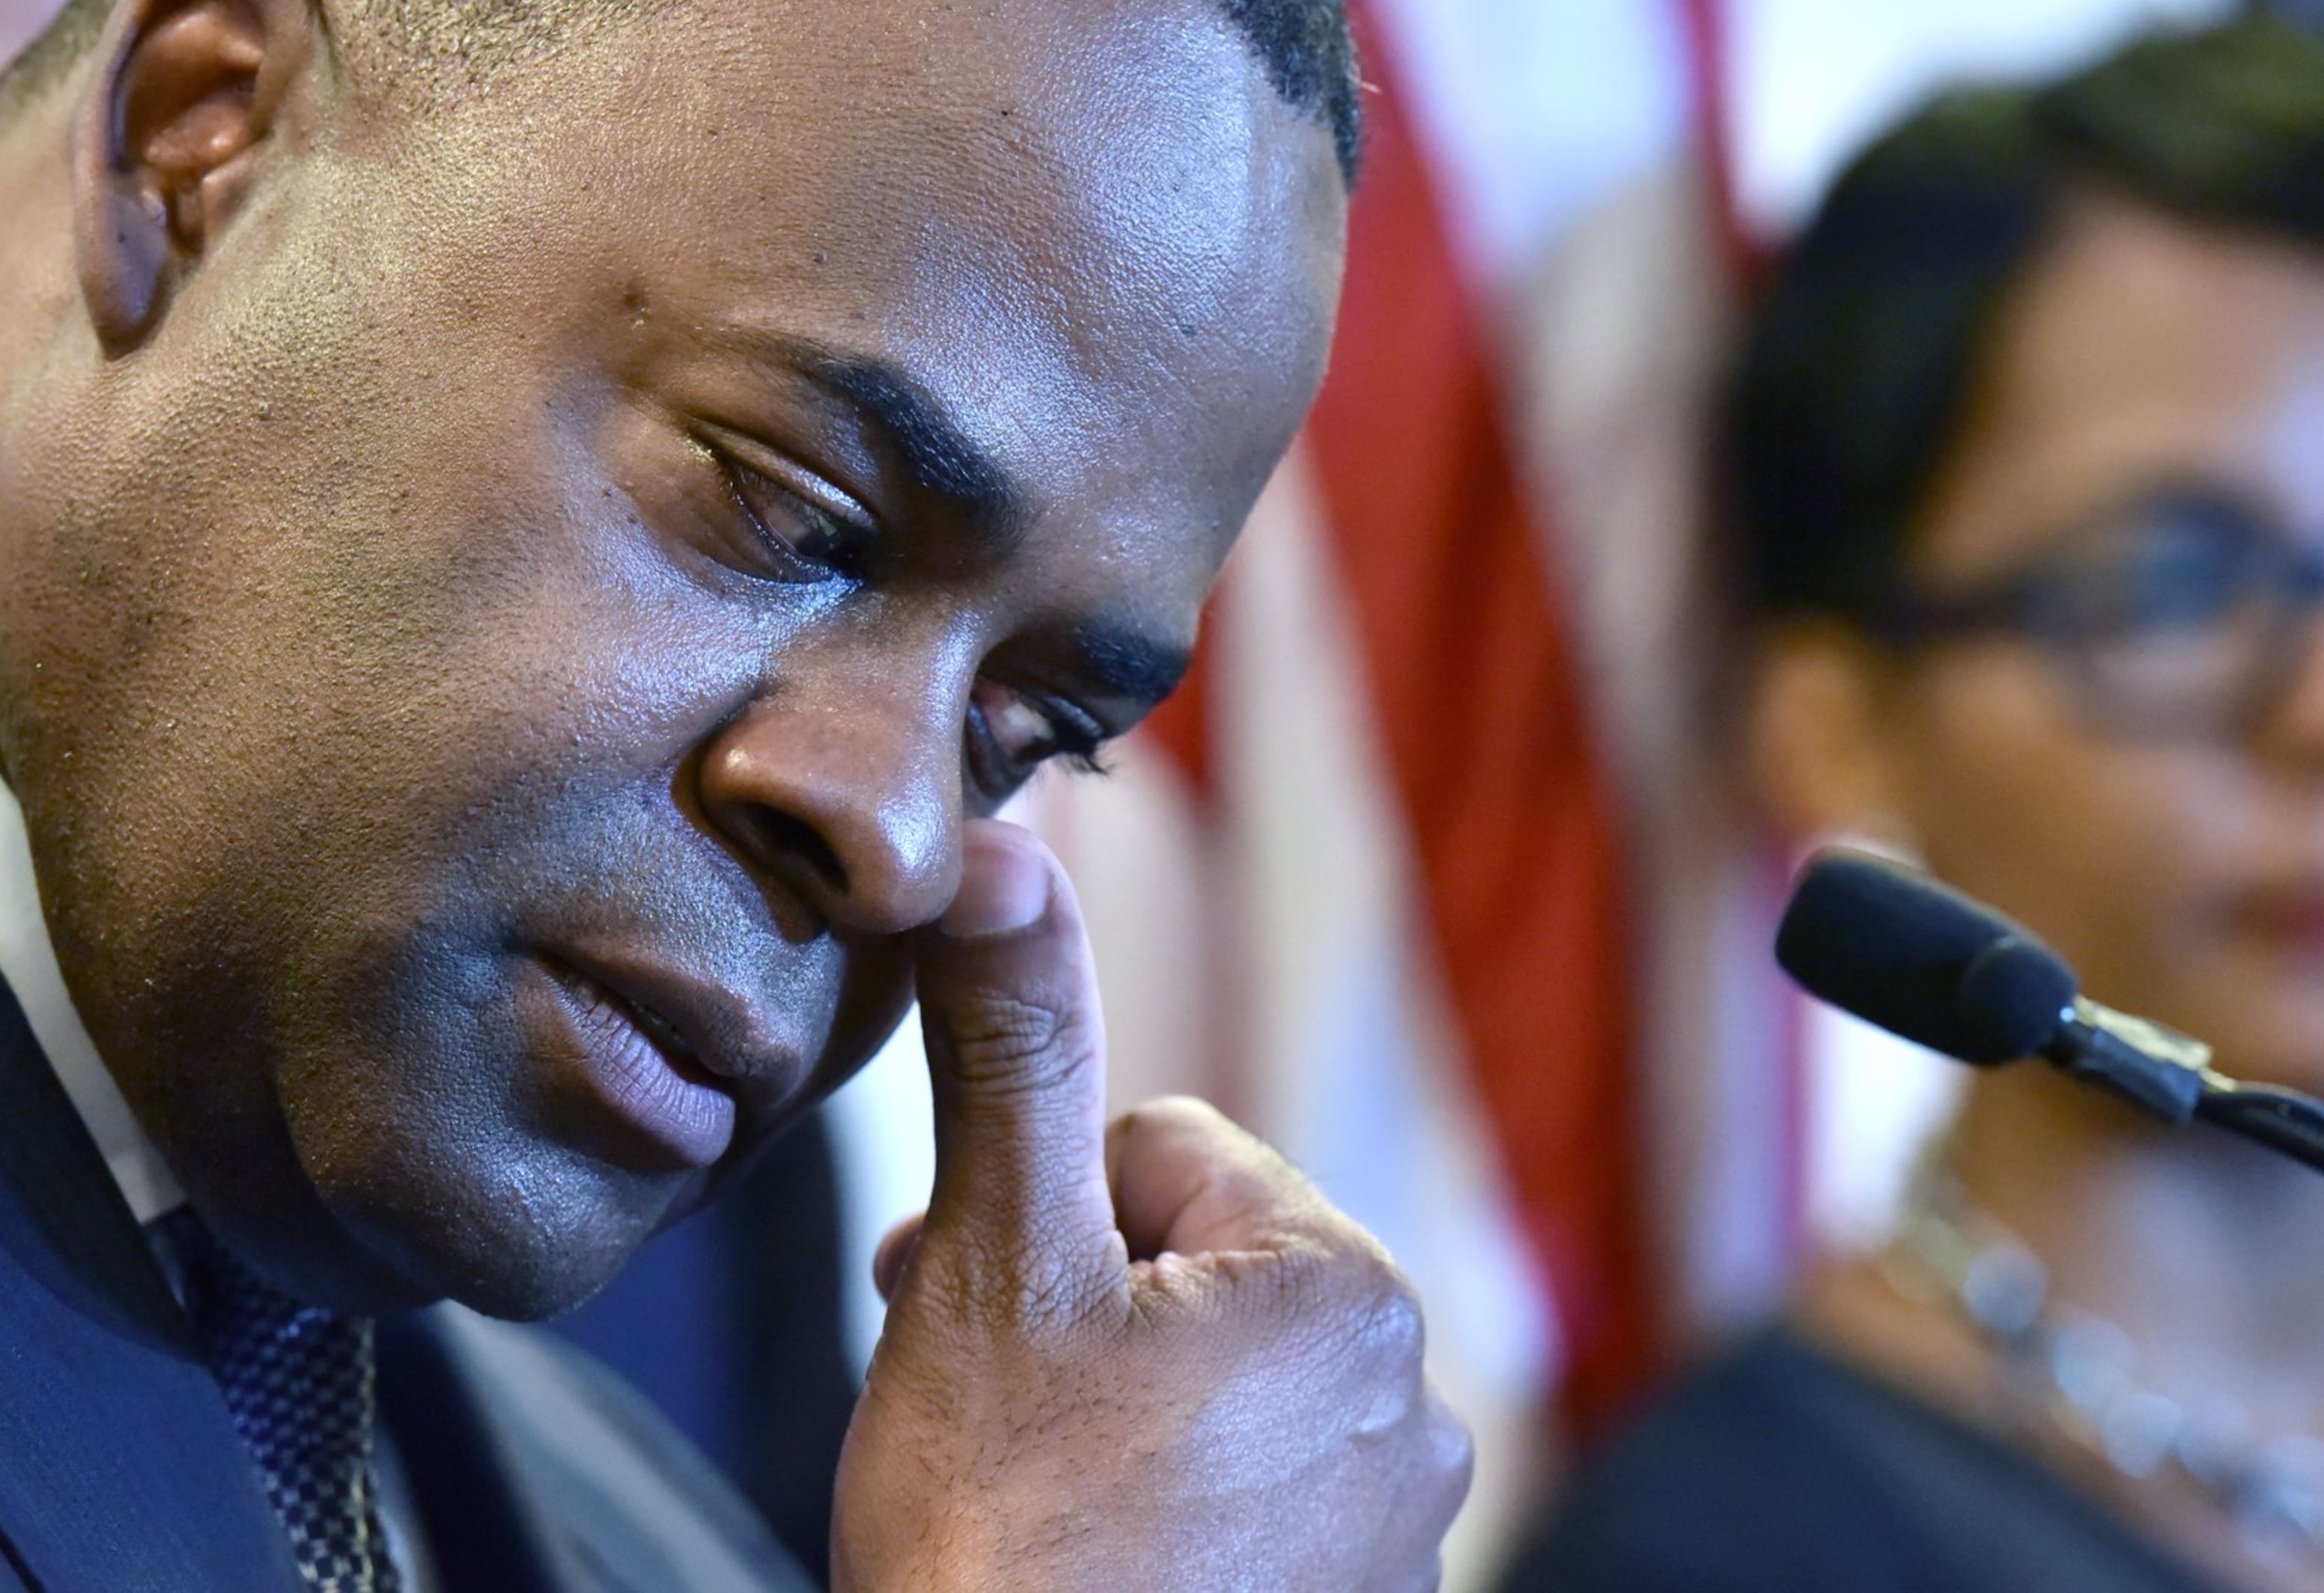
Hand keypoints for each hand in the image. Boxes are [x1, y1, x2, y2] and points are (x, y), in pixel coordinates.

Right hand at [832, 821, 1469, 1591]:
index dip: (1034, 1208)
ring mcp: (1399, 1525)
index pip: (1161, 1146)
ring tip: (1029, 1484)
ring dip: (1114, 1397)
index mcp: (1346, 1283)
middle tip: (977, 1390)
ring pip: (1212, 1379)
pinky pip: (1250, 1491)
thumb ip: (1013, 1044)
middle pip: (1192, 1262)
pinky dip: (1165, 1500)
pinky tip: (1088, 1554)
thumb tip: (1004, 850)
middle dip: (1074, 1300)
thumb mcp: (990, 1260)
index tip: (957, 1297)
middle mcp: (1415, 1398)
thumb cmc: (1004, 1541)